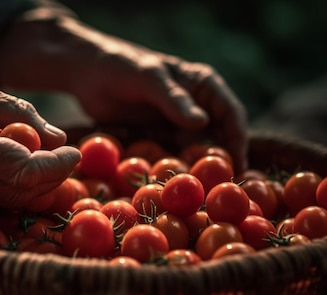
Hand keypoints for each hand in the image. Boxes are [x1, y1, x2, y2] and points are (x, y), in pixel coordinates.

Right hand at [0, 70, 80, 207]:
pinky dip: (11, 187)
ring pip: (10, 203)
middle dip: (54, 179)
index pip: (24, 171)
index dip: (58, 166)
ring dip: (35, 184)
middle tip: (65, 157)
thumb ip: (20, 112)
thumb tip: (58, 138)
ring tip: (41, 156)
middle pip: (23, 195)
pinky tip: (11, 165)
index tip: (74, 152)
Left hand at [71, 44, 248, 172]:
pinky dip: (175, 171)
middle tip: (222, 188)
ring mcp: (177, 124)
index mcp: (203, 85)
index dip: (238, 140)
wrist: (88, 74)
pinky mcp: (159, 138)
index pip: (230, 113)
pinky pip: (172, 157)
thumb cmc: (122, 67)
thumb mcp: (149, 79)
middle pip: (218, 137)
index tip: (238, 166)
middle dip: (221, 162)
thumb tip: (203, 123)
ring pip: (195, 151)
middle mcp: (196, 107)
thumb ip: (174, 99)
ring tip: (200, 194)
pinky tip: (173, 188)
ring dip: (197, 171)